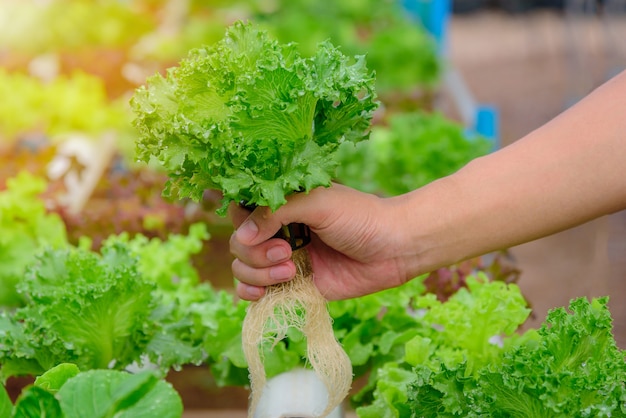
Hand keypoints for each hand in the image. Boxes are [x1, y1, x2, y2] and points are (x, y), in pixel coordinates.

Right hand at [229, 183, 409, 300]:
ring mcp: (283, 259)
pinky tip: (263, 292)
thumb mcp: (317, 203)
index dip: (242, 222)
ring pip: (244, 268)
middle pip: (239, 244)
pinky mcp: (293, 286)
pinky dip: (251, 293)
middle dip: (255, 252)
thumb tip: (242, 237)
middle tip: (287, 251)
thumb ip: (276, 213)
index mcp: (282, 205)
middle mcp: (279, 231)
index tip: (260, 228)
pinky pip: (256, 292)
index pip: (240, 212)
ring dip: (258, 272)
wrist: (393, 249)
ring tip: (291, 270)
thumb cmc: (360, 217)